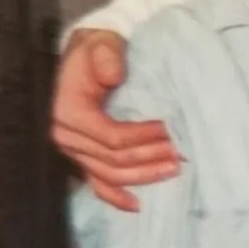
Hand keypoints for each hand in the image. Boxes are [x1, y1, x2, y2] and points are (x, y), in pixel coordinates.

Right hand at [51, 29, 179, 211]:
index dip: (143, 138)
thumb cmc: (98, 47)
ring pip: (110, 176)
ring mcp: (74, 151)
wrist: (88, 53)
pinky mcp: (83, 157)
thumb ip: (106, 55)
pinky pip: (97, 184)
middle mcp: (67, 137)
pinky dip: (116, 197)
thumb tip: (113, 76)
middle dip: (149, 158)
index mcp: (68, 112)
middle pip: (113, 160)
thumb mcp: (101, 42)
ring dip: (143, 176)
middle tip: (181, 153)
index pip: (111, 136)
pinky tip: (137, 205)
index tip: (170, 131)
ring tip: (173, 169)